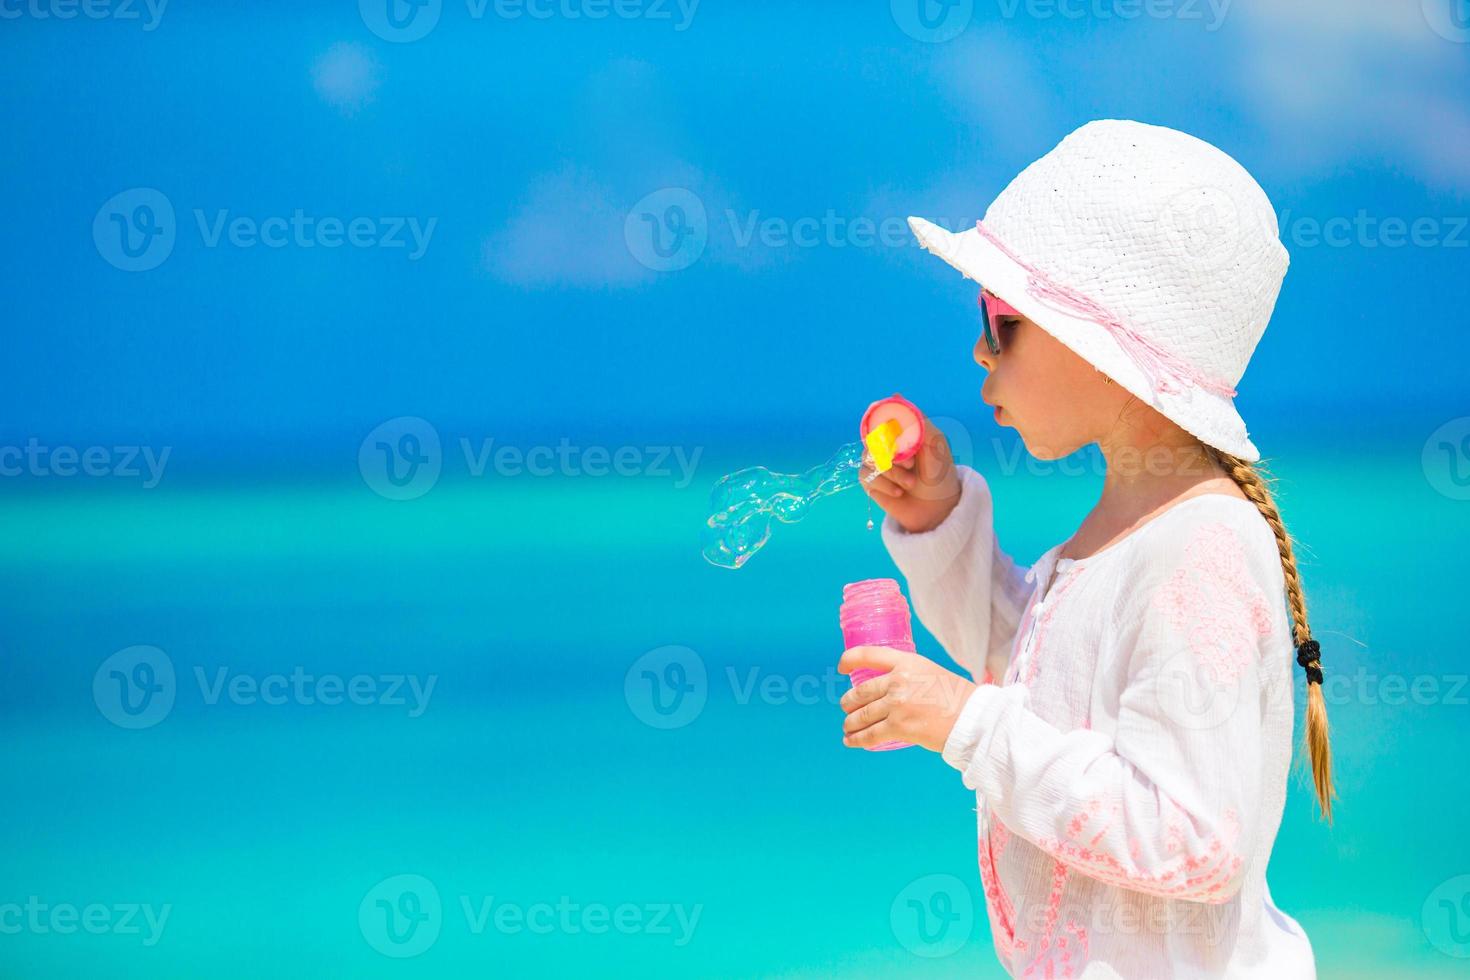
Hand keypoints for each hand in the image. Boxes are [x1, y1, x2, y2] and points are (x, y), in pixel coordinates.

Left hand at [838, 646, 976, 752]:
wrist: (974, 718)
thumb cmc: (959, 697)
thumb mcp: (931, 672)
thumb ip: (910, 676)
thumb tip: (893, 688)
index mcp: (906, 662)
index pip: (868, 654)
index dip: (849, 660)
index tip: (842, 667)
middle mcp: (898, 680)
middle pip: (860, 691)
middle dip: (849, 702)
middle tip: (847, 707)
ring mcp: (897, 704)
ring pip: (861, 715)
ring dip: (850, 723)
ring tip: (847, 727)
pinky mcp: (899, 727)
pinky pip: (869, 734)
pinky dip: (856, 739)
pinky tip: (850, 741)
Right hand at [860, 410, 961, 533]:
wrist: (937, 509)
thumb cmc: (940, 475)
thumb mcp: (935, 443)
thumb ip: (917, 420)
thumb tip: (895, 394)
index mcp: (902, 433)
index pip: (881, 417)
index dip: (881, 421)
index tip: (888, 430)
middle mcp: (887, 445)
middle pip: (872, 437)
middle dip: (892, 452)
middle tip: (911, 464)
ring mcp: (878, 463)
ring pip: (869, 458)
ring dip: (893, 472)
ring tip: (910, 483)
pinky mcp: (870, 481)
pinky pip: (866, 475)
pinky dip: (885, 484)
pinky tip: (899, 492)